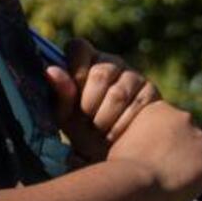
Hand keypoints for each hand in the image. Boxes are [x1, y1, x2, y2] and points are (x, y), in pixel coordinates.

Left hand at [43, 38, 160, 160]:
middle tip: (85, 119)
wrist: (112, 152)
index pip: (78, 47)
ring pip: (118, 93)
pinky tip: (114, 133)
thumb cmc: (83, 128)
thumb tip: (51, 71)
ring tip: (98, 130)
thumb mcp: (66, 114)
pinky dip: (120, 124)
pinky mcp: (150, 91)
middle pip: (99, 73)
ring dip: (104, 118)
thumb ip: (61, 93)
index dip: (75, 69)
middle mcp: (111, 62)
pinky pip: (136, 105)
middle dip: (88, 103)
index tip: (72, 92)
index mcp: (86, 61)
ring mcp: (133, 75)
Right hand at [105, 100, 201, 200]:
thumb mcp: (122, 143)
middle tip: (171, 170)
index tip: (159, 154)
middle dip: (185, 150)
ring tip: (187, 184)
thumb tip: (140, 154)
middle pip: (192, 135)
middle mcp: (183, 117)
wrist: (130, 182)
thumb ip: (137, 140)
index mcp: (157, 109)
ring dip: (201, 164)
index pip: (171, 123)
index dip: (166, 140)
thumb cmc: (117, 169)